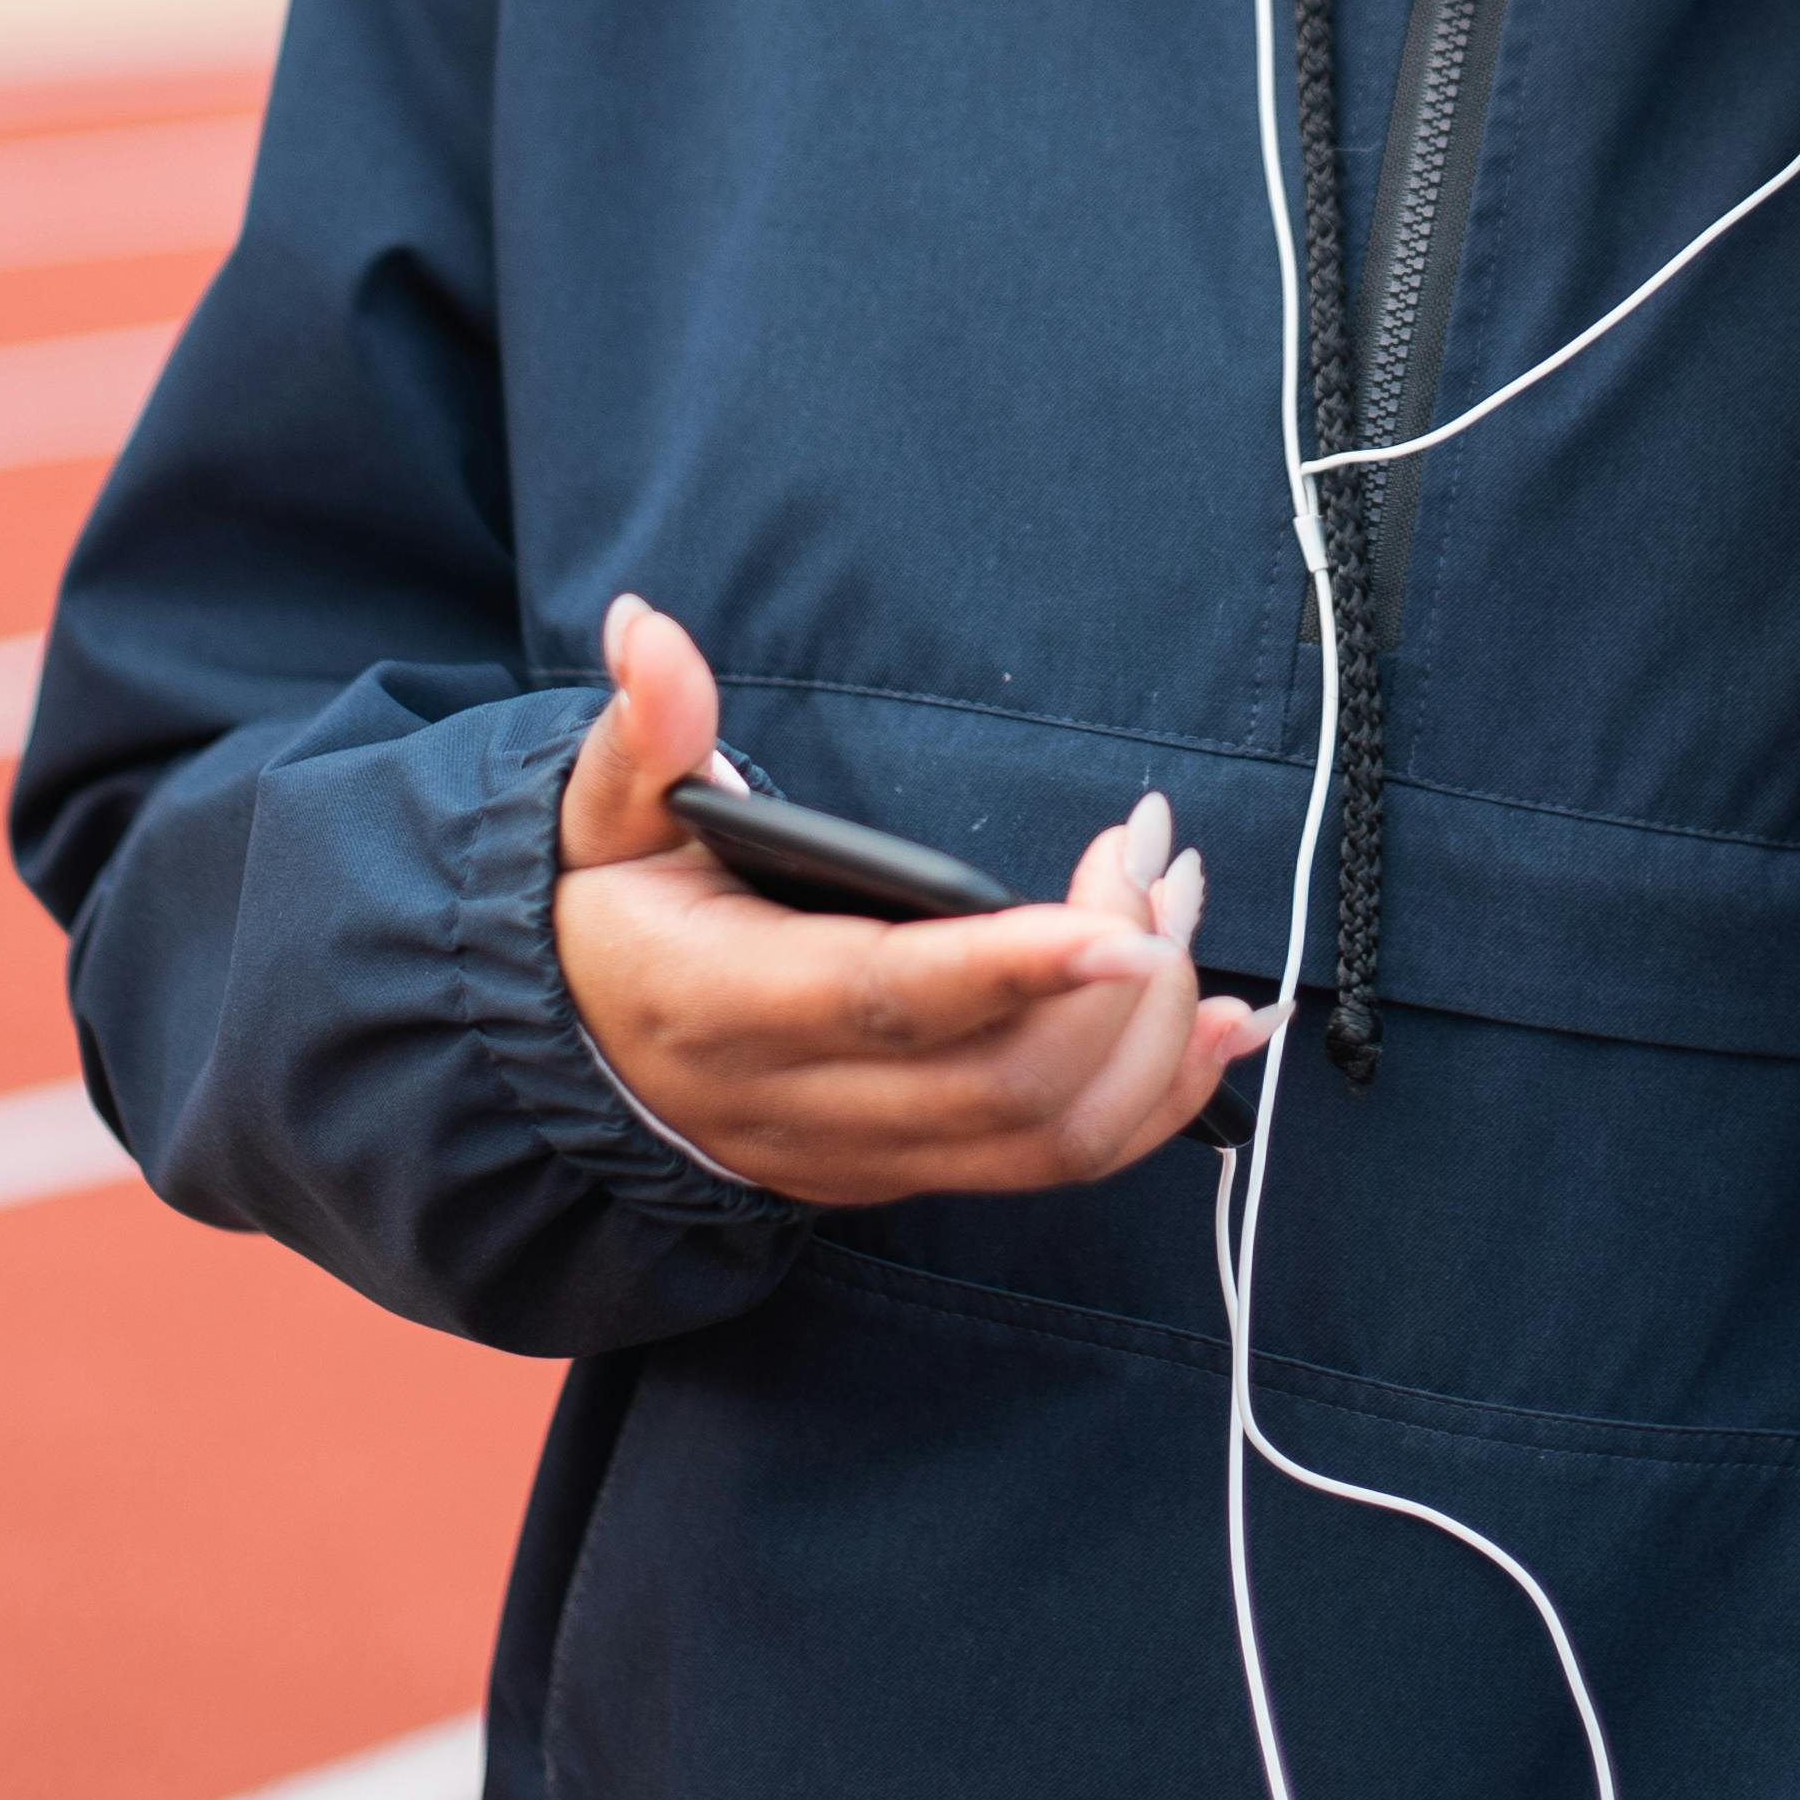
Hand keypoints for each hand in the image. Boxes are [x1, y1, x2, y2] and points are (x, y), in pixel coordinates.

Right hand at [551, 594, 1275, 1205]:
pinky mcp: (918, 1173)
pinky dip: (1160, 1103)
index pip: (889, 1000)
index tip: (1120, 926)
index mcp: (728, 1009)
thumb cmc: (612, 925)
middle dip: (1116, 977)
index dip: (1011, 972)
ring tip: (1179, 911)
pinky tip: (1220, 1028)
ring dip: (1152, 1035)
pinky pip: (1060, 1164)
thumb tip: (647, 626)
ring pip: (1050, 1138)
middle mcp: (807, 1107)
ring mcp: (870, 1157)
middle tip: (1154, 858)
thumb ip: (643, 731)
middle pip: (1004, 1083)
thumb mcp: (605, 822)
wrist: (579, 1068)